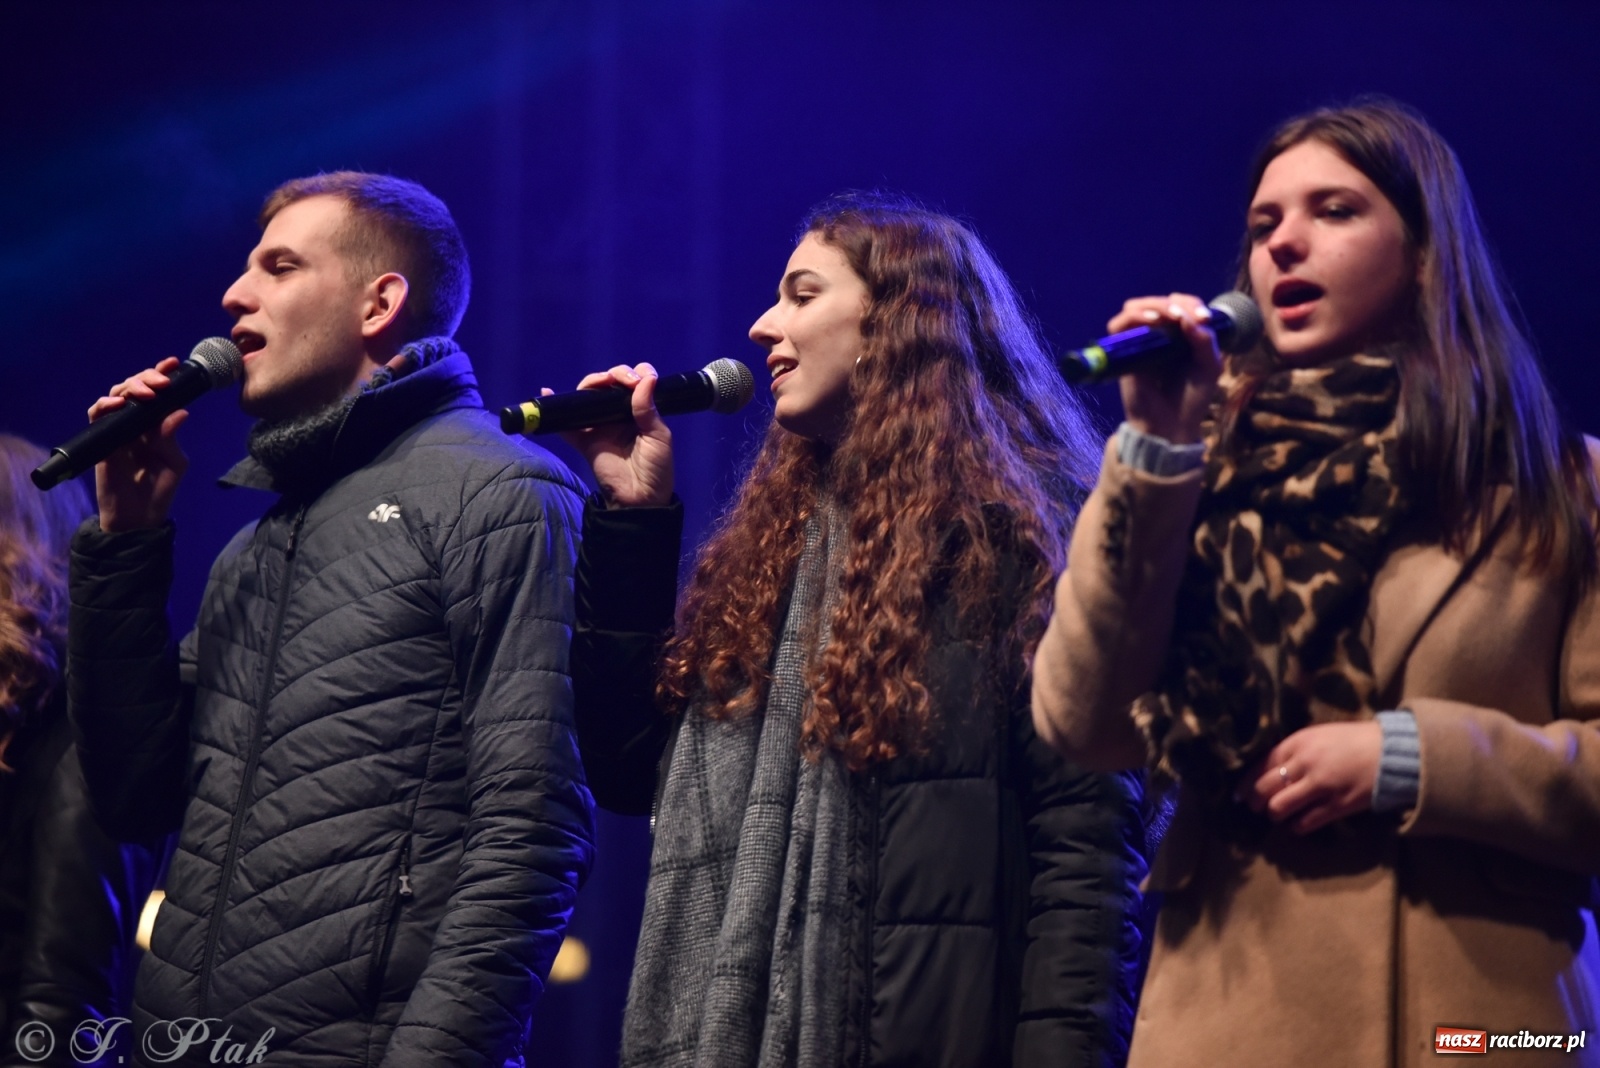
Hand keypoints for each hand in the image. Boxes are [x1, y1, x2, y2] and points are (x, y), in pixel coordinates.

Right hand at [89, 356, 190, 531]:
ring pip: (115, 396)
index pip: (157, 394)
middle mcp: (136, 423)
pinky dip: (105, 405)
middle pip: (135, 388)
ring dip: (129, 388)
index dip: (162, 375)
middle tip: (161, 382)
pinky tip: (118, 404)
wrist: (138, 518)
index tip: (174, 363)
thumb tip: (179, 412)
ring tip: (145, 392)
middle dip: (147, 378)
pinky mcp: (102, 441)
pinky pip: (97, 416)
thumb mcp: (174, 463)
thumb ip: (171, 438)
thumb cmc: (159, 491)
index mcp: (156, 425)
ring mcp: (117, 430)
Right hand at [552, 363, 673, 506]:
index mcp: (639, 412)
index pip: (634, 383)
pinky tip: (548, 393)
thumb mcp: (659, 437)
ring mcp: (599, 426)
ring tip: (598, 383)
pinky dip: (555, 409)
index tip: (638, 379)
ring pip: (588, 397)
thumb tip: (647, 377)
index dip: (634, 374)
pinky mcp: (584, 441)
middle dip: (613, 375)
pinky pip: (566, 424)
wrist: (640, 499)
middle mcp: (618, 414)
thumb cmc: (656, 469)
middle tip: (621, 380)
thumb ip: (648, 409)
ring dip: (591, 384)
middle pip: (608, 385)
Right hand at [1109, 293, 1222, 444]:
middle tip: (1184, 317)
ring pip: (1136, 307)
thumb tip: (1186, 318)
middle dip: (1174, 303)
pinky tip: (1150, 320)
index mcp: (1182, 335)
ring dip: (1153, 305)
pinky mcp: (1123, 352)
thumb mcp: (1209, 367)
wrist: (1170, 427)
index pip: (1182, 305)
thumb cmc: (1192, 400)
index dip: (1192, 305)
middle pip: (1160, 301)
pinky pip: (1119, 326)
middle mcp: (1160, 334)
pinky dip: (1133, 316)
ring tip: (1167, 316)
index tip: (1204, 319)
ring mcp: (1139, 342)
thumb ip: (1205, 341)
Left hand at [1239, 721, 1381, 833]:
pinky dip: (1296, 826)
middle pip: (1264, 788)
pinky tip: (1297, 825)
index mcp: (1297, 742)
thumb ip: (1293, 750)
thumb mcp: (1318, 735)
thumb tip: (1268, 769)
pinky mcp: (1337, 805)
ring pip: (1280, 807)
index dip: (1246, 783)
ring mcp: (1320, 785)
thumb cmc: (1353, 740)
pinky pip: (1305, 822)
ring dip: (1274, 814)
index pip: (1260, 765)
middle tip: (1256, 807)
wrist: (1391, 752)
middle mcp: (1304, 763)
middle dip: (1256, 801)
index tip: (1239, 795)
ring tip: (1277, 816)